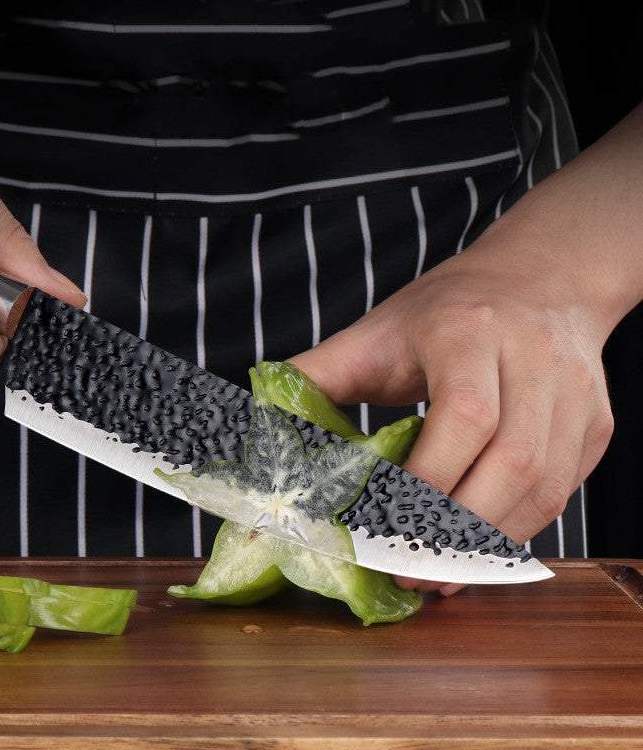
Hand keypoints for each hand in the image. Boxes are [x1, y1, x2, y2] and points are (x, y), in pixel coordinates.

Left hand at [289, 197, 615, 595]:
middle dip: (456, 530)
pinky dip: (515, 532)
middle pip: (513, 462)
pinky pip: (562, 493)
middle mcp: (535, 359)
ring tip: (435, 576)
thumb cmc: (445, 311)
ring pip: (544, 488)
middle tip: (405, 571)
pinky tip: (474, 553)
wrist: (536, 280)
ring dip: (487, 544)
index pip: (464, 417)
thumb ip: (316, 375)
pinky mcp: (597, 424)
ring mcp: (576, 394)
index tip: (382, 524)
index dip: (426, 481)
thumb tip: (259, 428)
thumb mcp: (376, 331)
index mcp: (471, 331)